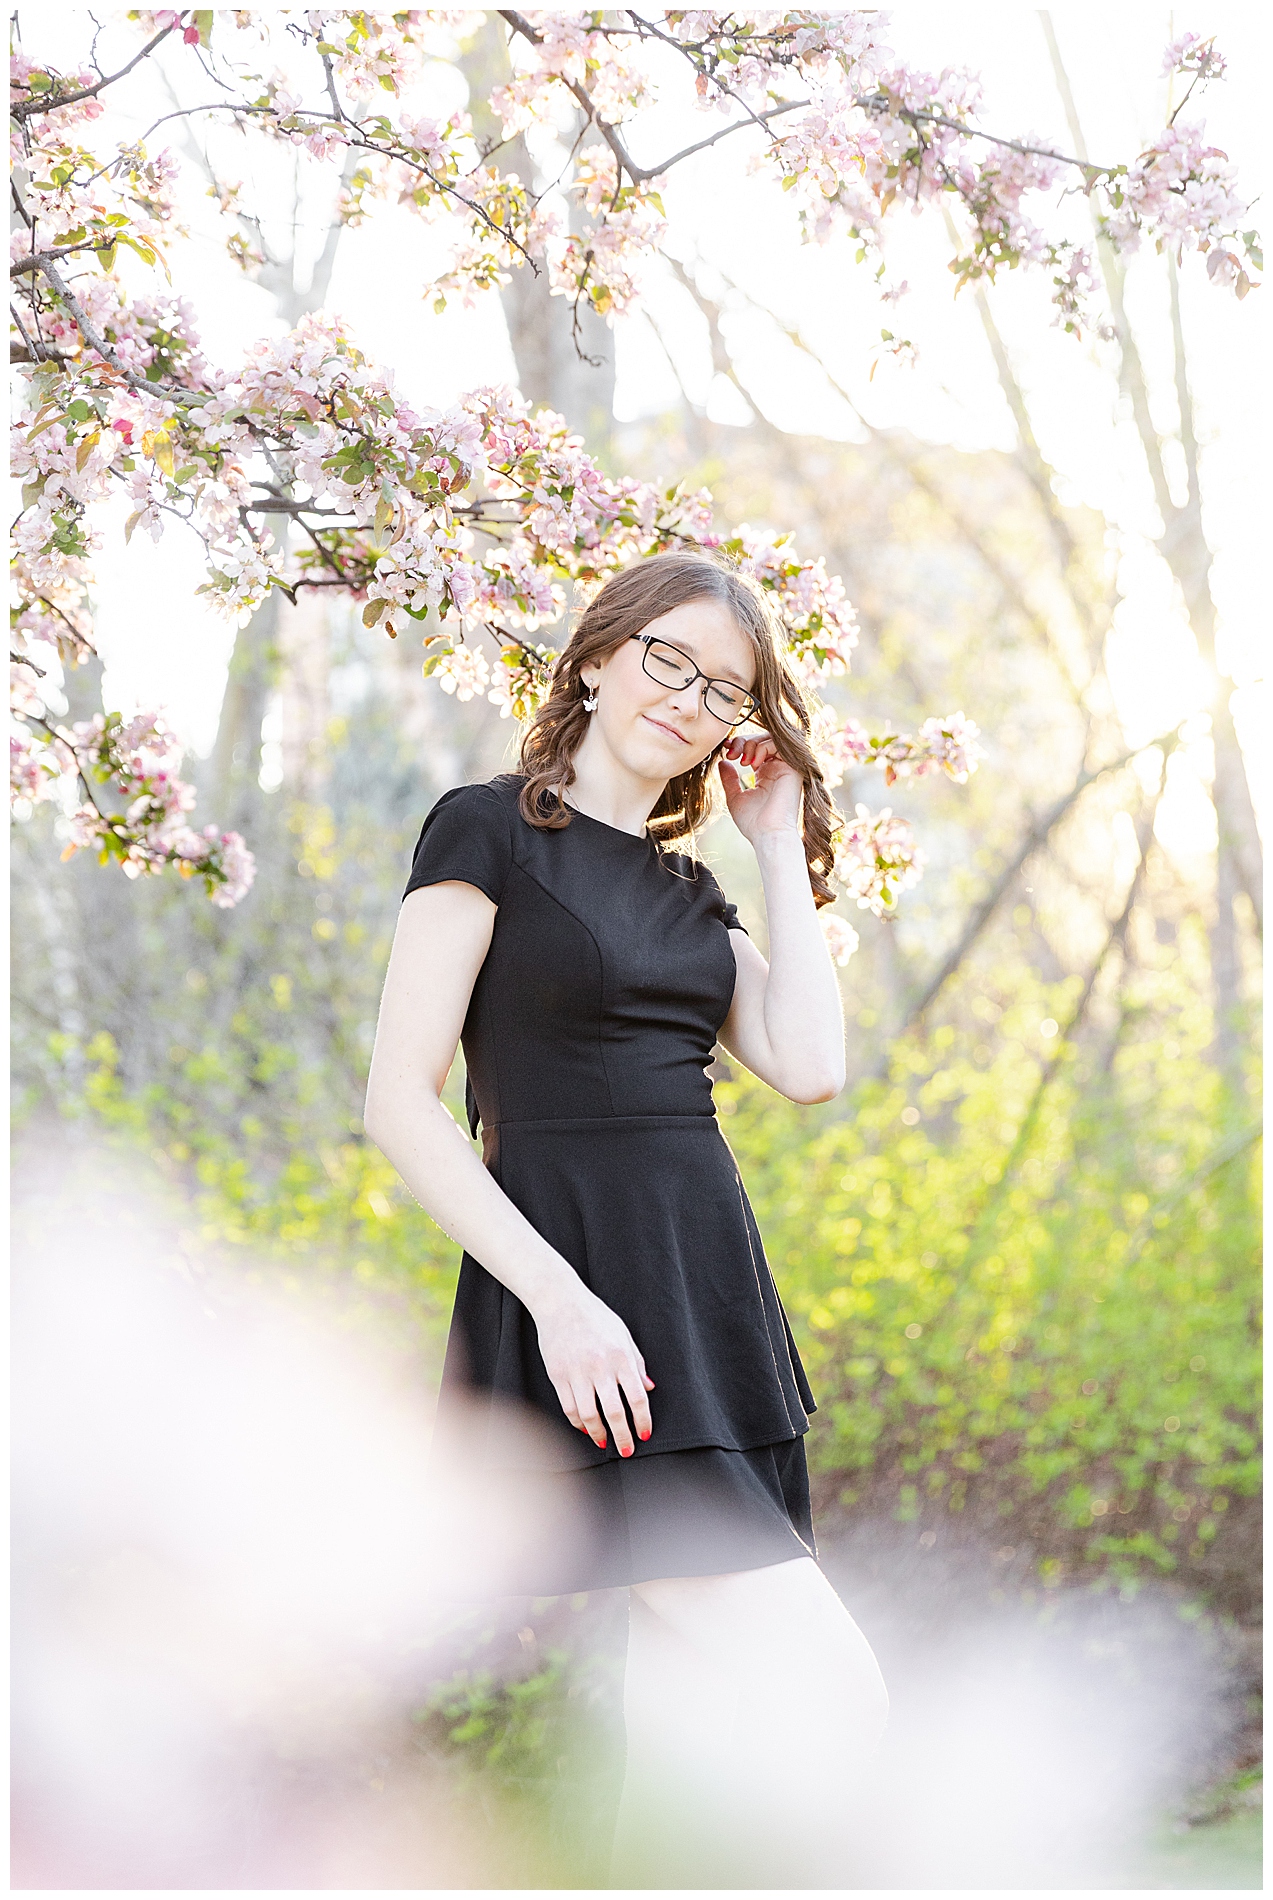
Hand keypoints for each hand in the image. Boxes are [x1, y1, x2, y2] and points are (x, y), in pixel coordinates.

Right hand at [534, 1283, 654, 1455]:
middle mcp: (600, 1366)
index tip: (644, 1434)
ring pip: (589, 1414)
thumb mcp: (623, 1334)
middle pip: (614, 1411)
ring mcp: (577, 1371)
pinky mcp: (558, 1374)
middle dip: (623, 1436)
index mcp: (620, 1356)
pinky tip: (585, 1427)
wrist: (560, 1301)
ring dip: (598, 1434)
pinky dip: (578, 1422)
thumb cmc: (595, 1316)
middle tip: (627, 1450)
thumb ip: (637, 1363)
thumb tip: (649, 1388)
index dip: (642, 1420)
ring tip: (604, 1442)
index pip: (637, 1397)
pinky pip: (569, 1407)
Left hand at [718, 731, 802, 844]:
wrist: (768, 834)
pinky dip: (763, 747)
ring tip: (742, 761)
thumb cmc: (753, 822)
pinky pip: (780, 744)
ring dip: (752, 744)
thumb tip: (722, 761)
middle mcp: (778, 767)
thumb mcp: (735, 797)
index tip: (725, 749)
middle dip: (743, 741)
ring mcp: (787, 766)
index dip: (739, 743)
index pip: (755, 747)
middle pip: (762, 739)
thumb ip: (729, 779)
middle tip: (730, 753)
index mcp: (766, 773)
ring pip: (771, 738)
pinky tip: (752, 763)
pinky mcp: (794, 766)